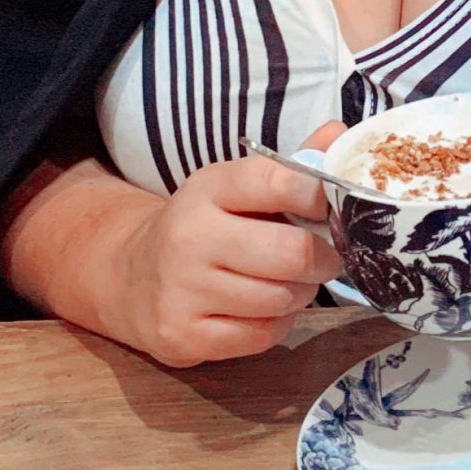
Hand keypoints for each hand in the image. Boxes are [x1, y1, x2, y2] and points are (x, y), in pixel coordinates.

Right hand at [109, 149, 339, 367]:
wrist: (130, 276)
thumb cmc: (205, 227)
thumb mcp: (237, 189)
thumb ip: (291, 168)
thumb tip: (339, 133)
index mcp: (209, 188)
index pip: (277, 182)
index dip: (320, 196)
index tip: (333, 208)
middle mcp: (190, 236)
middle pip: (291, 253)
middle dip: (323, 259)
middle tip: (326, 259)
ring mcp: (181, 289)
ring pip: (281, 298)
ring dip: (300, 294)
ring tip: (289, 283)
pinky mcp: (182, 334)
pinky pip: (262, 336)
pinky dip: (276, 325)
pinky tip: (262, 311)